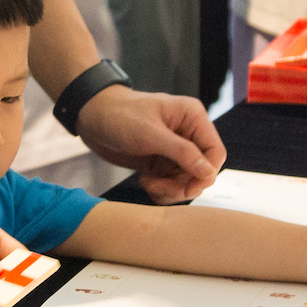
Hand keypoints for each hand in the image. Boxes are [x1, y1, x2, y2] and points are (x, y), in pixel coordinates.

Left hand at [76, 83, 223, 201]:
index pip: (215, 152)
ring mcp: (175, 151)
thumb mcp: (151, 134)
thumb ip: (183, 153)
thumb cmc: (120, 115)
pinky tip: (144, 182)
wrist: (91, 116)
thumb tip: (209, 173)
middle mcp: (188, 134)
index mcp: (192, 118)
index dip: (206, 173)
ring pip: (187, 182)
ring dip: (170, 190)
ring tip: (148, 184)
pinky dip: (161, 190)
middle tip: (158, 188)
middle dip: (183, 185)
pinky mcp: (162, 163)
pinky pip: (172, 185)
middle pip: (202, 172)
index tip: (188, 188)